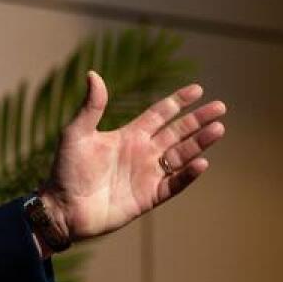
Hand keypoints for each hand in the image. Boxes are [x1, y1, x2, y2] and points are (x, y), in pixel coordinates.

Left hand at [39, 71, 226, 244]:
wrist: (63, 207)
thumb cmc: (66, 170)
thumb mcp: (76, 133)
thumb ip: (91, 106)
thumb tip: (93, 74)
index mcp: (128, 135)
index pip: (159, 114)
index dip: (178, 102)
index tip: (198, 89)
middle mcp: (142, 152)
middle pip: (177, 132)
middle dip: (198, 120)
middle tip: (220, 107)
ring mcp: (147, 175)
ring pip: (181, 155)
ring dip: (200, 143)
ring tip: (219, 129)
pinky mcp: (149, 196)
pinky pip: (174, 184)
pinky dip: (188, 174)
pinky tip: (202, 162)